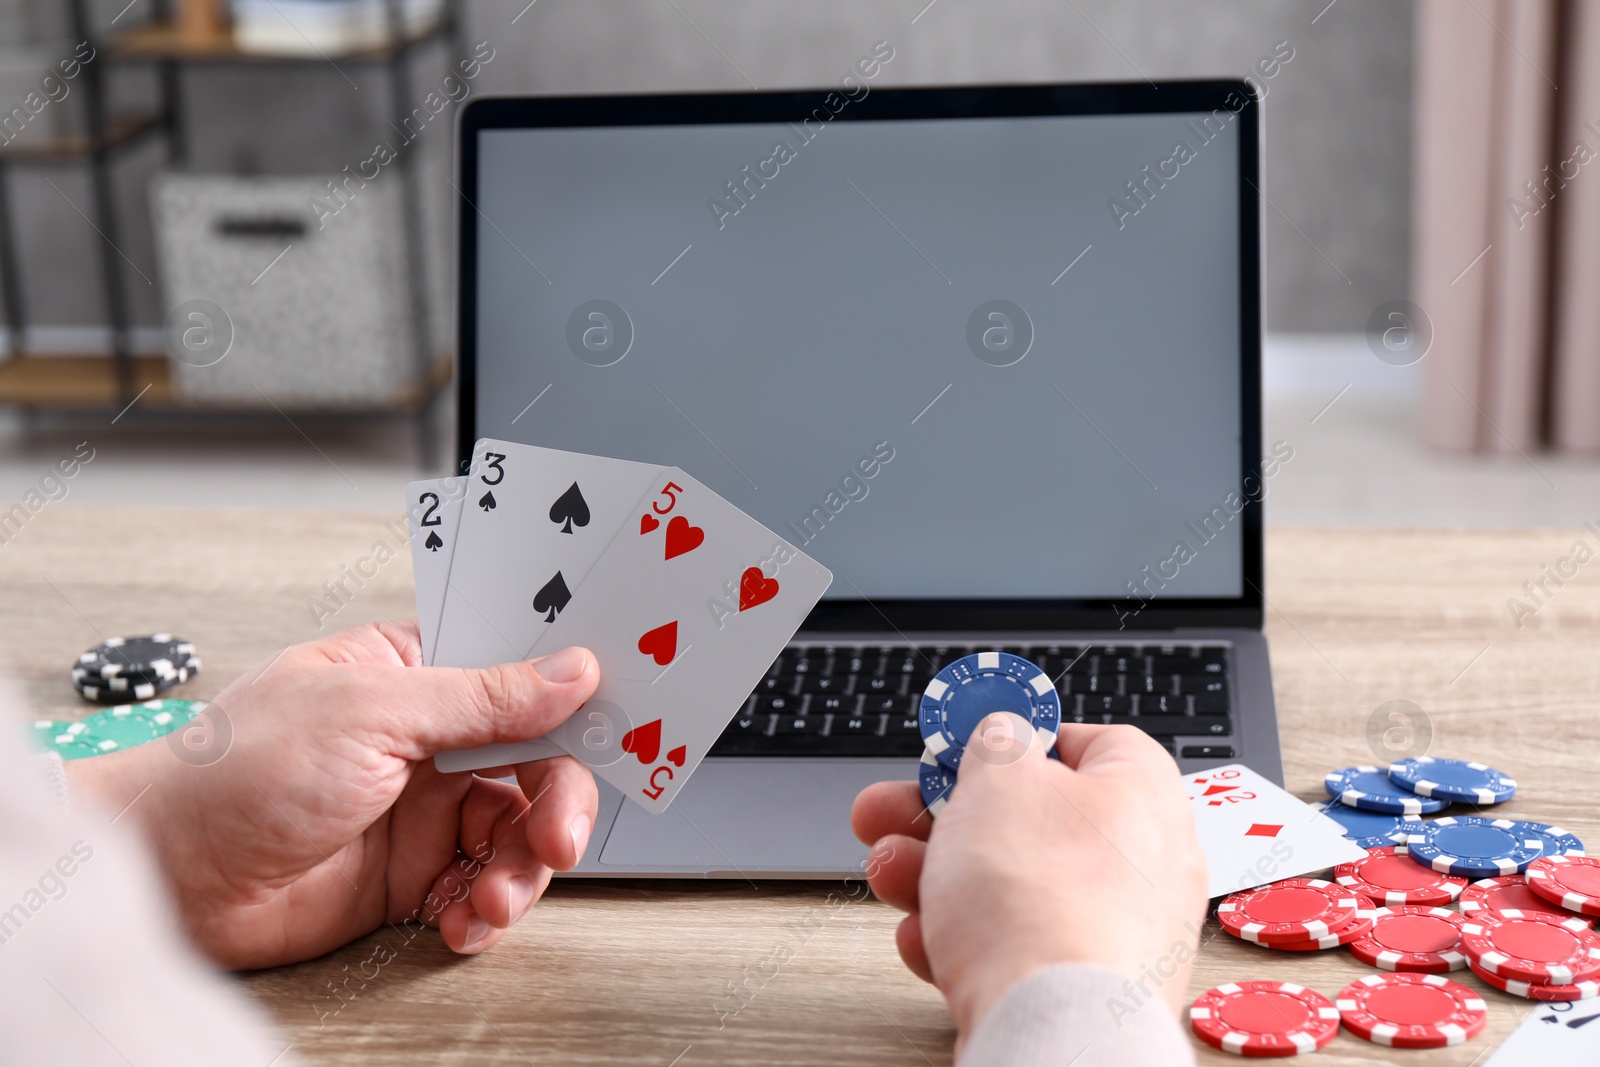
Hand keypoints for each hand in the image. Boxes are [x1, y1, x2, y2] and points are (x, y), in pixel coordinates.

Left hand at [66, 619, 600, 969]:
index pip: (518, 668)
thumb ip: (481, 696)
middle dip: (559, 801)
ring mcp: (421, 809)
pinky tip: (467, 921)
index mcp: (412, 669)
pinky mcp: (409, 876)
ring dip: (523, 868)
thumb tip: (570, 672)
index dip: (573, 692)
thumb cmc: (234, 769)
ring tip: (496, 896)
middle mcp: (426, 738)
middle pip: (536, 760)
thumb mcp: (370, 710)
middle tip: (563, 835)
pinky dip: (486, 910)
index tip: (621, 716)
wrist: (168, 879)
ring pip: (518, 831)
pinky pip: (482, 888)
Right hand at [851, 720, 1205, 1040]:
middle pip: (1030, 819)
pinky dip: (964, 939)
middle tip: (893, 811)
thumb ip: (997, 742)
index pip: (1089, 743)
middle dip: (945, 815)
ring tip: (890, 875)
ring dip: (937, 876)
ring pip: (1011, 886)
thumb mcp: (1000, 778)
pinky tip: (926, 941)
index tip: (966, 744)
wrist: (1054, 1031)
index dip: (1019, 738)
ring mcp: (1114, 933)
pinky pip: (1015, 948)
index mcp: (1142, 794)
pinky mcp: (1082, 990)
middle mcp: (1142, 865)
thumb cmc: (1041, 901)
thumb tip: (1002, 733)